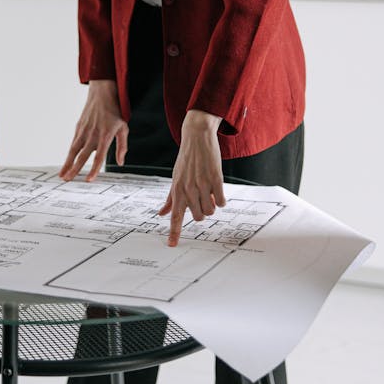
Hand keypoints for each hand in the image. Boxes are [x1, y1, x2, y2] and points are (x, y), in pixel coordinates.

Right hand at [59, 80, 128, 181]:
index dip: (93, 169)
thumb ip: (122, 146)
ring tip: (62, 175)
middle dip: (74, 169)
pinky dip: (69, 154)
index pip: (98, 157)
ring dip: (67, 164)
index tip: (88, 180)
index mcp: (105, 136)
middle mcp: (92, 135)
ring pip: (73, 150)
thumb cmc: (115, 111)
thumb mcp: (123, 128)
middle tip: (68, 180)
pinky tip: (66, 162)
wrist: (102, 93)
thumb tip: (120, 162)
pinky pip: (73, 143)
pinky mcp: (78, 127)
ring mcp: (84, 131)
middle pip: (82, 156)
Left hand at [158, 109, 225, 246]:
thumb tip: (162, 214)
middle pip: (198, 217)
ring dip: (213, 206)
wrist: (197, 137)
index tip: (171, 245)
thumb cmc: (186, 160)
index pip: (175, 216)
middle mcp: (188, 189)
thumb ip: (170, 198)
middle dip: (203, 212)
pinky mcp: (216, 179)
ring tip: (210, 193)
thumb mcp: (175, 178)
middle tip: (203, 200)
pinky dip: (222, 200)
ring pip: (211, 210)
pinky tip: (218, 191)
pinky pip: (222, 201)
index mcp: (177, 190)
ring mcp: (202, 184)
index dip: (173, 232)